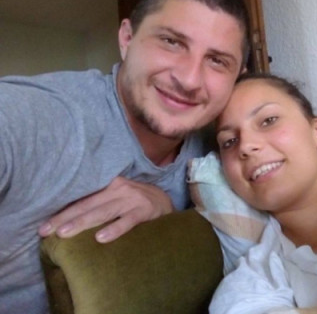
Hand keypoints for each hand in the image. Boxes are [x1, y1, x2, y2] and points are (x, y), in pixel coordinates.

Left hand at [38, 176, 174, 242]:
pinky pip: (127, 221)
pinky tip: (101, 238)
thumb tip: (68, 220)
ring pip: (103, 212)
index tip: (44, 226)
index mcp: (110, 185)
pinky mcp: (145, 211)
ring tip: (65, 233)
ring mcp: (132, 200)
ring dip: (82, 222)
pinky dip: (114, 229)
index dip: (62, 212)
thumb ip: (99, 204)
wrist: (166, 202)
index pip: (82, 199)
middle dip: (65, 218)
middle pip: (88, 205)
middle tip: (47, 231)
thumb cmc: (136, 203)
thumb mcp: (117, 197)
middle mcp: (119, 189)